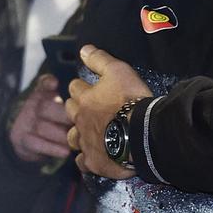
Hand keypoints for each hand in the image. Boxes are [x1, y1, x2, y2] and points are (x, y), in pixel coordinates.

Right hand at [10, 75, 73, 161]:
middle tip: (82, 123)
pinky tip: (66, 152)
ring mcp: (24, 122)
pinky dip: (53, 148)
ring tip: (77, 140)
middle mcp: (31, 105)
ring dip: (62, 135)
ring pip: (42, 127)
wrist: (26, 139)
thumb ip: (68, 97)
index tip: (55, 84)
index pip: (43, 84)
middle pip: (45, 107)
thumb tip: (67, 88)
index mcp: (41, 94)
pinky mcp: (21, 139)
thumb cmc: (52, 120)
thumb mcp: (57, 105)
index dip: (48, 83)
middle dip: (64, 116)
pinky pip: (37, 144)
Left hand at [65, 46, 150, 177]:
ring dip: (78, 134)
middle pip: (70, 112)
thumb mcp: (119, 71)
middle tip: (88, 108)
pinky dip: (86, 159)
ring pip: (73, 138)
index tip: (88, 86)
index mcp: (86, 99)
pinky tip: (92, 157)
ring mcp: (86, 143)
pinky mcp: (94, 162)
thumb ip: (100, 60)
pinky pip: (83, 162)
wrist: (142, 135)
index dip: (81, 85)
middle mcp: (81, 121)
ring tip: (87, 133)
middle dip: (76, 107)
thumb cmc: (131, 101)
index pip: (75, 88)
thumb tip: (83, 50)